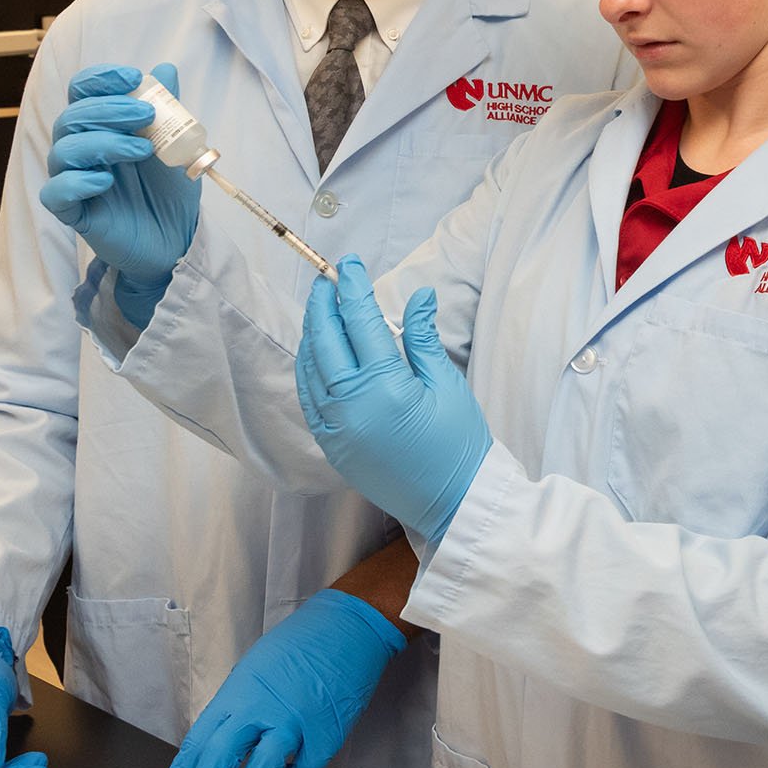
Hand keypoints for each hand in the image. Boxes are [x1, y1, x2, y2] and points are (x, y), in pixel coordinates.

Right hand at [39, 62, 199, 326]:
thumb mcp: (176, 146)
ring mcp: (75, 181)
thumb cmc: (170, 190)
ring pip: (63, 151)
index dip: (100, 80)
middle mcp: (82, 151)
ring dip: (103, 142)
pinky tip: (106, 180)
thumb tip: (164, 69)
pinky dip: (77, 182)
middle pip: (71, 117)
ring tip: (142, 150)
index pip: (82, 93)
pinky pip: (55, 193)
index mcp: (102, 128)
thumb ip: (168, 109)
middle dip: (109, 109)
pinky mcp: (74, 213)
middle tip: (146, 115)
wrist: (178, 238)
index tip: (131, 77)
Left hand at [161, 589, 404, 767]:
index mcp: (239, 690)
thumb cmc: (305, 642)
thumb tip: (222, 741)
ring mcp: (294, 720)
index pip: (198, 741)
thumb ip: (239, 706)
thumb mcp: (257, 668)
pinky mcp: (326, 732)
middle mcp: (262, 706)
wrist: (350, 624)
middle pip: (219, 757)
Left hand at [296, 258, 491, 540]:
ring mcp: (336, 428)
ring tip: (321, 308)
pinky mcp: (331, 446)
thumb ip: (422, 338)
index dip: (353, 288)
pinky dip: (308, 368)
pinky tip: (316, 352)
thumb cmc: (459, 443)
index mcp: (385, 387)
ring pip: (310, 367)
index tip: (350, 264)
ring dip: (313, 333)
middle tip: (329, 279)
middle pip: (325, 340)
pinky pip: (309, 397)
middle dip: (324, 304)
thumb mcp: (447, 385)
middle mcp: (351, 406)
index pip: (360, 322)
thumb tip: (418, 296)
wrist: (453, 503)